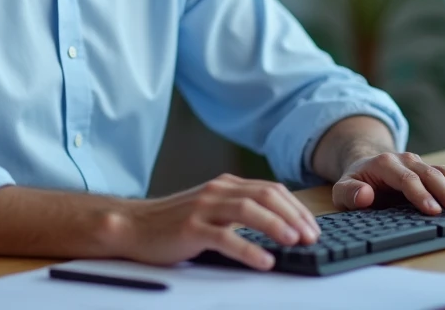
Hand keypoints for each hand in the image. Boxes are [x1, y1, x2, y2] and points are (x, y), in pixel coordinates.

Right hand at [115, 173, 320, 270]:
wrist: (133, 226)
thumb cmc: (173, 222)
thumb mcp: (211, 208)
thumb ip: (239, 211)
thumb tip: (279, 226)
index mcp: (226, 185)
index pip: (271, 190)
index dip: (296, 207)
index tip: (312, 227)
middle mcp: (217, 191)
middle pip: (265, 195)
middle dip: (293, 216)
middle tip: (311, 236)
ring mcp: (203, 208)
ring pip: (248, 210)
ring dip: (276, 225)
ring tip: (294, 242)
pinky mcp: (191, 228)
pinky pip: (225, 237)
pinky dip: (248, 249)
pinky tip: (264, 260)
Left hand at [332, 151, 444, 215]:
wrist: (365, 167)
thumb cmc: (355, 184)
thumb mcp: (342, 190)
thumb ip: (350, 193)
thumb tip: (366, 195)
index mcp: (385, 164)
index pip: (406, 179)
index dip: (421, 195)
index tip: (433, 211)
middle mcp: (406, 160)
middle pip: (430, 174)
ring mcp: (421, 163)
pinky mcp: (431, 170)